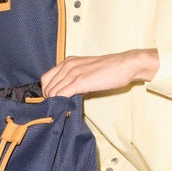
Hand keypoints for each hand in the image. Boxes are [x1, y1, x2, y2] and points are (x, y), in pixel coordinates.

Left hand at [41, 49, 159, 97]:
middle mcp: (68, 65)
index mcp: (68, 61)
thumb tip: (68, 92)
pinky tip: (67, 107)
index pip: (46, 78)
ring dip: (55, 102)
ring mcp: (73, 73)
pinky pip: (62, 94)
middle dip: (49, 99)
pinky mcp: (80, 82)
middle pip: (46, 86)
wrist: (125, 65)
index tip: (54, 100)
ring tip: (62, 109)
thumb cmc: (110, 68)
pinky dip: (61, 103)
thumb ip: (75, 77)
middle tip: (58, 107)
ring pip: (52, 92)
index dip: (47, 91)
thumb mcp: (87, 69)